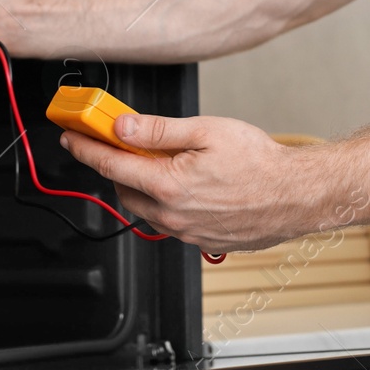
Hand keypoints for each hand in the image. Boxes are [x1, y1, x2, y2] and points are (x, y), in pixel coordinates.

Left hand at [60, 114, 362, 253]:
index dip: (87, 149)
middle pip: (124, 189)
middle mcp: (172, 214)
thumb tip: (122, 127)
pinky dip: (164, 203)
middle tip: (119, 143)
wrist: (297, 195)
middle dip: (115, 166)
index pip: (112, 164)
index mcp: (169, 184)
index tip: (71, 138)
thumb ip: (158, 131)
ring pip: (146, 209)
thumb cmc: (261, 162)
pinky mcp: (201, 242)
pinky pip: (169, 223)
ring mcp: (185, 232)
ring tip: (159, 162)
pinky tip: (184, 185)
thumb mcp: (206, 131)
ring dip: (141, 186)